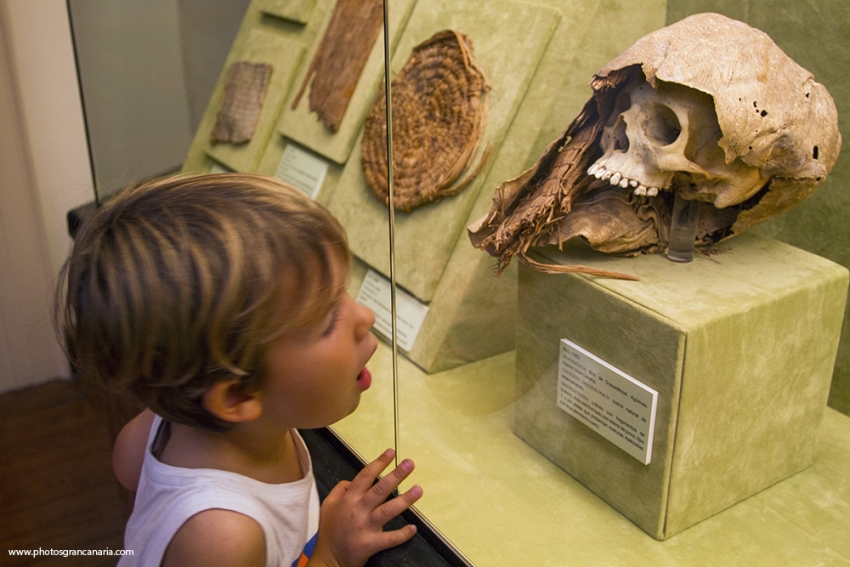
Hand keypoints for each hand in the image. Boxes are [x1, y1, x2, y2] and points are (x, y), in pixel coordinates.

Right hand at [309, 448, 422, 566]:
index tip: (391, 453)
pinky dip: (402, 534)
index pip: (365, 476)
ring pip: (387, 511)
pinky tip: (413, 528)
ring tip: (418, 489)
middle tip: (410, 464)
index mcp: (348, 499)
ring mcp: (365, 527)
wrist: (328, 559)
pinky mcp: (370, 544)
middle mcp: (358, 510)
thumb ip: (340, 489)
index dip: (378, 463)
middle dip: (396, 475)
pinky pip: (390, 538)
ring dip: (404, 500)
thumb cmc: (329, 531)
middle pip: (379, 489)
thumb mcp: (328, 505)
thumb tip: (353, 480)